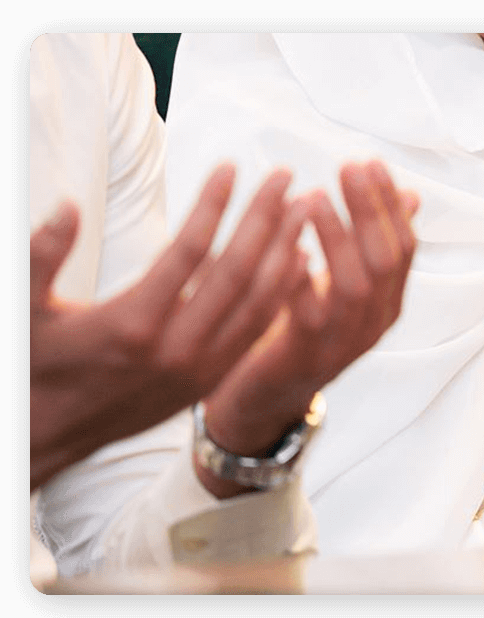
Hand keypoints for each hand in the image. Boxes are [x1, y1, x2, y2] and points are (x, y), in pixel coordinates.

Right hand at [30, 165, 308, 492]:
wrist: (44, 438)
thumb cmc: (32, 362)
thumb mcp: (22, 309)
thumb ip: (40, 256)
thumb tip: (67, 205)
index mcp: (131, 325)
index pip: (187, 251)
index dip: (213, 205)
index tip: (233, 166)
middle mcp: (174, 349)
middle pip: (236, 272)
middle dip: (265, 218)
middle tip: (287, 175)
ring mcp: (198, 369)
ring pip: (257, 302)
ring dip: (286, 250)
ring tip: (306, 207)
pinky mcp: (209, 381)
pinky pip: (257, 330)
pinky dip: (282, 292)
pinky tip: (300, 257)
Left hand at [196, 160, 417, 496]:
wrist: (265, 399)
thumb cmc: (301, 330)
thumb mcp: (342, 284)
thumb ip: (370, 244)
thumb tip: (411, 195)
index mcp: (387, 303)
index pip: (403, 247)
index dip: (389, 204)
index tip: (369, 162)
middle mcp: (373, 324)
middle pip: (383, 260)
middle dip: (369, 210)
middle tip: (348, 167)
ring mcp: (342, 343)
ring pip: (352, 285)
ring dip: (335, 236)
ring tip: (313, 197)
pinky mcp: (303, 356)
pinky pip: (307, 314)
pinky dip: (302, 278)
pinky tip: (288, 246)